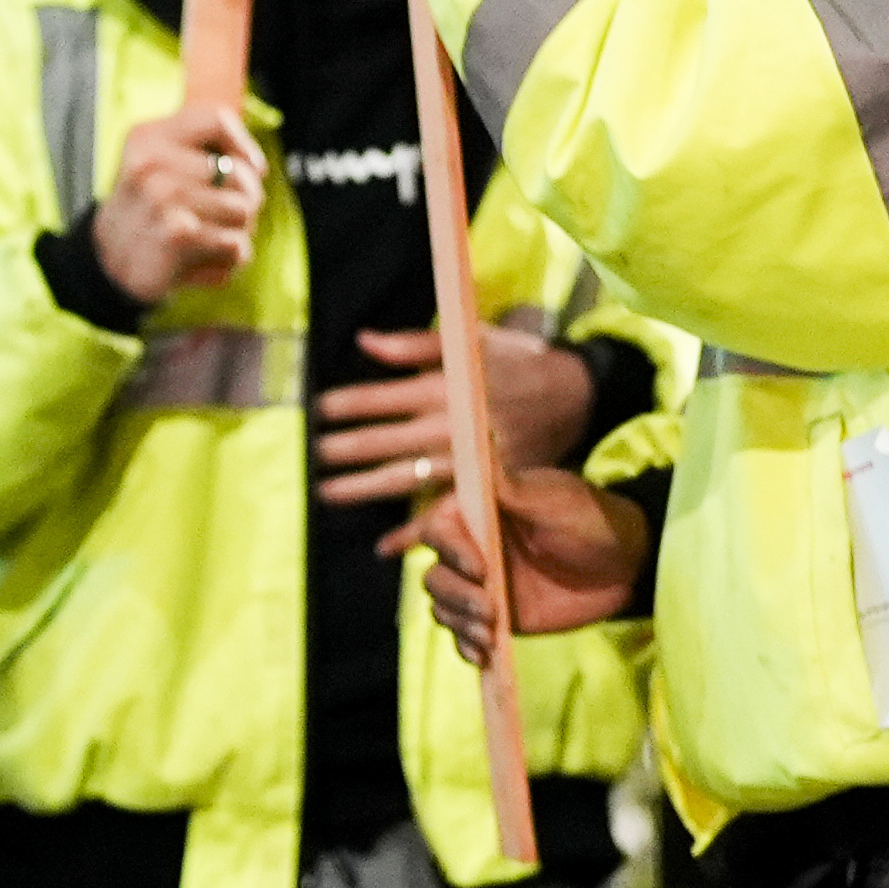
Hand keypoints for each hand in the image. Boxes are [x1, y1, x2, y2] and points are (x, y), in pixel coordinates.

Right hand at [90, 106, 260, 305]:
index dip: (242, 145)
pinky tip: (205, 259)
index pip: (216, 118)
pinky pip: (237, 245)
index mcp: (148, 137)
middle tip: (220, 215)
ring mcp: (163, 198)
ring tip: (210, 236)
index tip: (246, 168)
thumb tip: (256, 167)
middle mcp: (152, 163)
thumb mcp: (156, 161)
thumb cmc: (148, 210)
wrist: (109, 264)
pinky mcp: (177, 236)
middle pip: (241, 173)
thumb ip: (202, 147)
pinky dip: (229, 259)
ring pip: (244, 210)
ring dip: (237, 231)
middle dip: (244, 199)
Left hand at [311, 323, 596, 511]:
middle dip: (343, 449)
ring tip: (327, 494)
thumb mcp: (470, 342)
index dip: (344, 404)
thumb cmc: (515, 362)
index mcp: (446, 385)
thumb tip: (364, 341)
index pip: (381, 397)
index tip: (316, 410)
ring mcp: (468, 459)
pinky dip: (415, 532)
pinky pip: (446, 512)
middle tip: (312, 456)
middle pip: (386, 441)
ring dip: (363, 489)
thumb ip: (414, 344)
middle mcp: (452, 424)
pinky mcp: (487, 484)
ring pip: (406, 478)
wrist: (576, 396)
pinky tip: (385, 545)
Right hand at [410, 467, 653, 662]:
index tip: (479, 568)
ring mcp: (483, 585)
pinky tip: (483, 655)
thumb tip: (479, 433)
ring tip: (490, 633)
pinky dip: (466, 646)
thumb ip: (509, 483)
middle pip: (436, 574)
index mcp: (478, 513)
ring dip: (460, 622)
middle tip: (490, 608)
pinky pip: (464, 634)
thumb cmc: (591, 519)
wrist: (626, 566)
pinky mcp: (498, 617)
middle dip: (456, 595)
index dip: (450, 550)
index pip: (437, 529)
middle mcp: (473, 548)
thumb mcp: (552, 499)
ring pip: (444, 606)